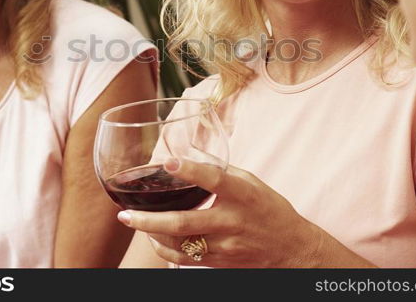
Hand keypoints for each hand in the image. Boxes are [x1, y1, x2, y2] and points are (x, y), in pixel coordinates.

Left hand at [116, 157, 327, 267]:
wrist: (290, 249)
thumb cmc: (270, 209)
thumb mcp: (251, 182)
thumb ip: (221, 170)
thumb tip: (188, 153)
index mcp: (243, 194)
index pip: (215, 180)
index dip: (191, 170)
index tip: (168, 162)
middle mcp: (232, 221)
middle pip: (185, 222)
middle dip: (150, 220)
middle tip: (124, 215)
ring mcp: (225, 246)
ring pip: (180, 244)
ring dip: (151, 234)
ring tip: (133, 221)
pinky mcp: (220, 262)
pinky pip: (185, 260)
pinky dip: (164, 249)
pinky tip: (153, 238)